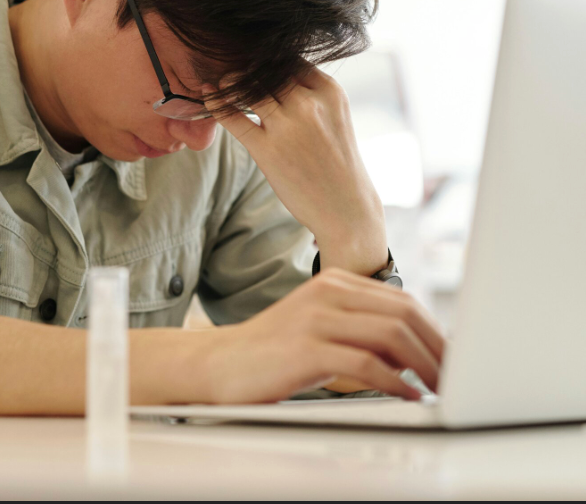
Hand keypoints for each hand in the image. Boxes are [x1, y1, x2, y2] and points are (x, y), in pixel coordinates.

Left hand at [204, 67, 386, 273]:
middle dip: (246, 67)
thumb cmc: (337, 162)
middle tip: (230, 65)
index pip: (289, 58)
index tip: (252, 60)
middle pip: (265, 69)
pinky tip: (208, 94)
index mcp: (329, 91)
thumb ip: (309, 93)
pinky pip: (232, 116)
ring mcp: (287, 126)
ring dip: (230, 81)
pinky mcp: (267, 149)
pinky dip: (217, 102)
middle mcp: (309, 103)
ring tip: (221, 82)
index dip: (267, 58)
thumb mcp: (334, 116)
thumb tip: (272, 72)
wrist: (346, 209)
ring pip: (247, 86)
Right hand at [208, 268, 445, 403]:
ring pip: (390, 334)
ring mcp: (316, 317)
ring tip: (440, 388)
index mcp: (335, 283)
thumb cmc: (275, 352)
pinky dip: (396, 383)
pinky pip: (366, 363)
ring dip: (425, 365)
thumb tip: (416, 352)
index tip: (454, 357)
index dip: (435, 330)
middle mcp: (328, 292)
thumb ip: (362, 330)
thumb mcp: (322, 329)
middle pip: (403, 313)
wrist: (222, 364)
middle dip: (438, 347)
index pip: (402, 300)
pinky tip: (408, 397)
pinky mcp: (306, 348)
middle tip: (457, 377)